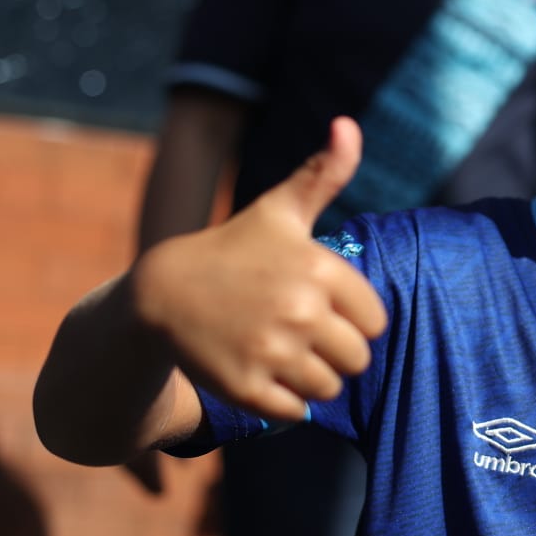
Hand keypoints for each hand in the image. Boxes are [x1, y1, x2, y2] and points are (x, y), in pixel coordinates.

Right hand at [130, 117, 386, 421]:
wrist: (161, 293)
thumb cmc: (234, 250)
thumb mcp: (280, 210)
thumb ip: (323, 173)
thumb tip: (349, 124)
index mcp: (319, 269)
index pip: (375, 321)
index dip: (353, 318)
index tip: (322, 306)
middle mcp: (300, 311)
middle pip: (358, 358)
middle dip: (335, 351)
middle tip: (302, 334)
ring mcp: (273, 351)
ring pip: (330, 387)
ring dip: (312, 377)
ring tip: (282, 352)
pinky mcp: (248, 388)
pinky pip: (298, 411)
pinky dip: (287, 401)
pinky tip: (264, 373)